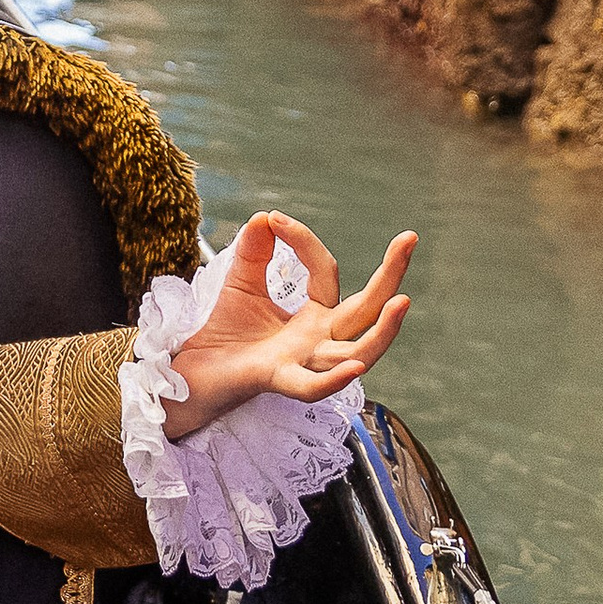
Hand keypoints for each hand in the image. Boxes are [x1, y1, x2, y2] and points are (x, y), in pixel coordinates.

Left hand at [159, 214, 414, 439]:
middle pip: (366, 310)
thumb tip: (264, 216)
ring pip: (356, 353)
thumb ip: (254, 253)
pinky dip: (334, 380)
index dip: (304, 242)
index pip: (326, 272)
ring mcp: (303, 362)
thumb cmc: (225, 335)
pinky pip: (313, 387)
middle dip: (391, 275)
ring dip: (382, 331)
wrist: (193, 372)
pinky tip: (356, 366)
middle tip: (410, 238)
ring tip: (401, 301)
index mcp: (315, 316)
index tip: (276, 219)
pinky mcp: (278, 380)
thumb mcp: (241, 284)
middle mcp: (319, 340)